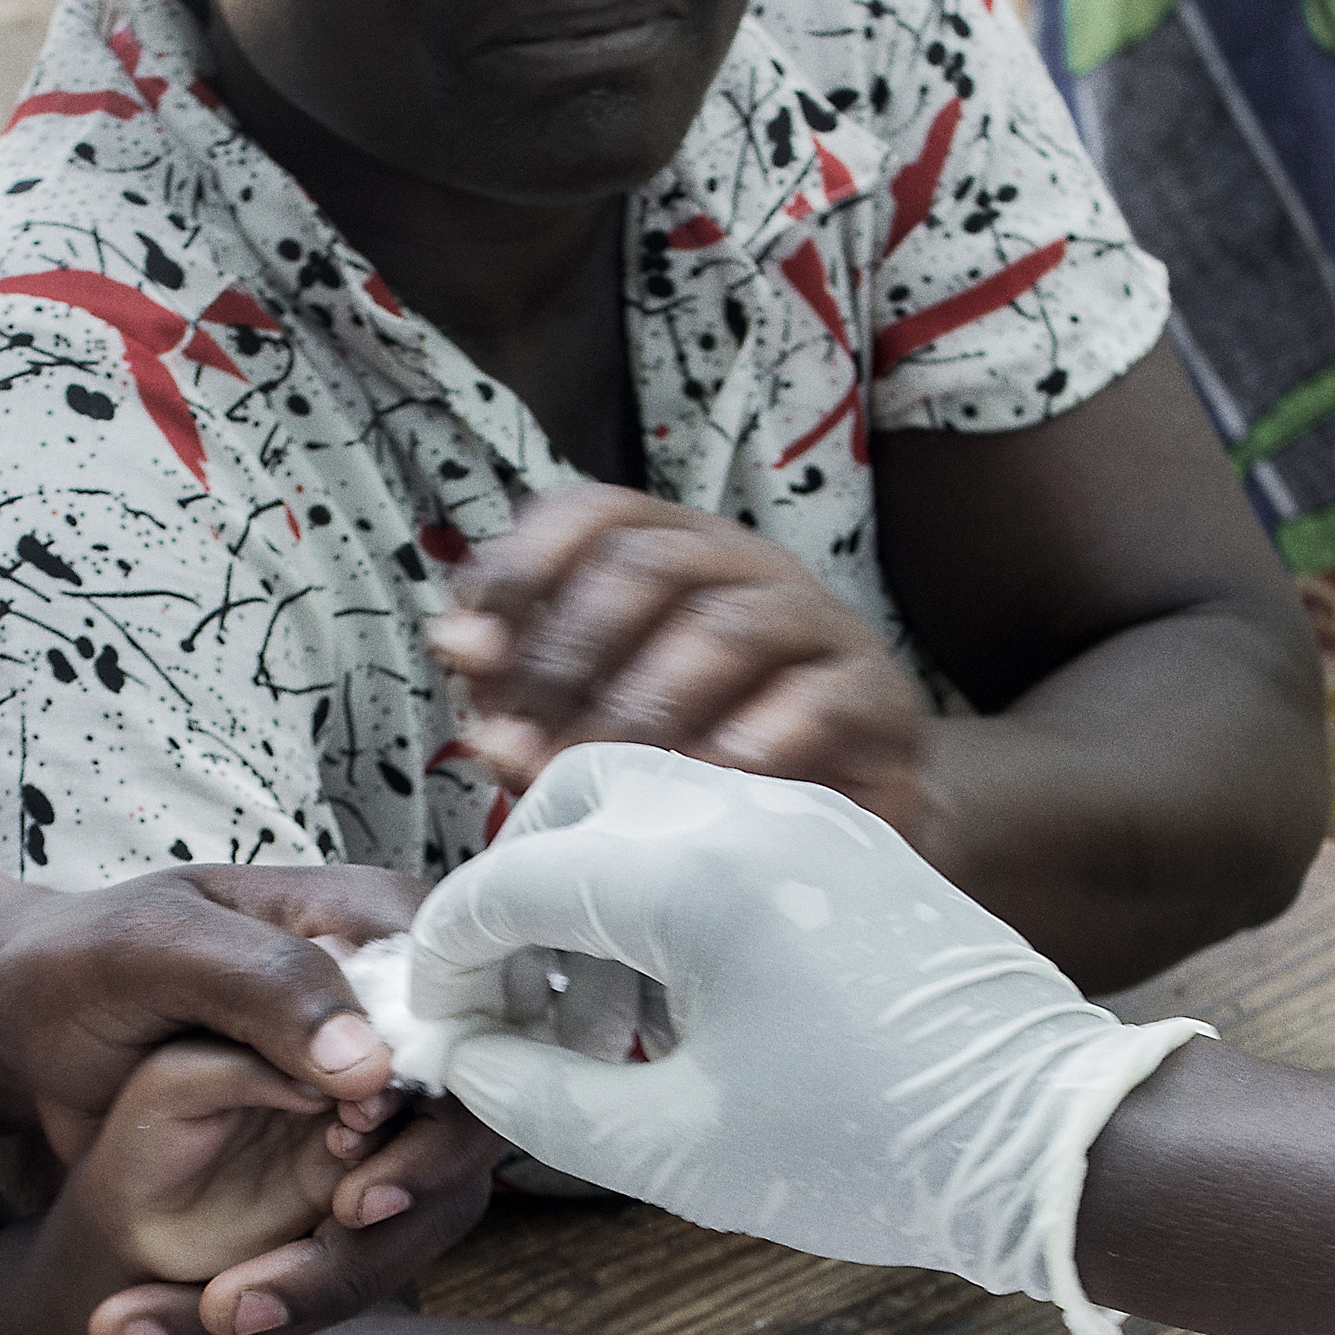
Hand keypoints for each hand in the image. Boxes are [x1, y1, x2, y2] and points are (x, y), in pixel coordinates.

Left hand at [0, 862, 509, 1334]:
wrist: (21, 1033)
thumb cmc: (76, 962)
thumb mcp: (148, 950)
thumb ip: (264, 985)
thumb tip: (372, 1066)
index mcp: (372, 928)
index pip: (473, 1019)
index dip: (440, 1112)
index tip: (356, 1175)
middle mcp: (392, 1020)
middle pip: (460, 1135)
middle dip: (390, 1216)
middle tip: (296, 1256)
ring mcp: (370, 1102)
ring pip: (413, 1212)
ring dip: (327, 1277)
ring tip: (215, 1312)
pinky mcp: (332, 1168)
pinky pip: (351, 1247)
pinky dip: (286, 1293)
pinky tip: (196, 1316)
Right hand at [404, 746, 1210, 1334]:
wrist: (1050, 1138)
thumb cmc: (867, 1152)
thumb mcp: (668, 1149)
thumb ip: (533, 1097)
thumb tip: (464, 1058)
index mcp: (689, 879)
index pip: (505, 885)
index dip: (444, 962)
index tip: (434, 1030)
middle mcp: (743, 815)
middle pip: (567, 800)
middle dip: (515, 896)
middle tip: (513, 1005)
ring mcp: (804, 817)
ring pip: (643, 808)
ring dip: (589, 897)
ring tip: (598, 1032)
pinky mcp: (846, 843)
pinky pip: (715, 834)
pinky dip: (662, 897)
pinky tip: (677, 1009)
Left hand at [429, 487, 943, 852]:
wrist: (850, 820)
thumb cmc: (703, 759)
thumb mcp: (598, 722)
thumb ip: (525, 685)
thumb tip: (456, 642)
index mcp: (676, 555)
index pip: (595, 514)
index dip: (523, 568)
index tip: (469, 651)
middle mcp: (748, 570)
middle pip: (653, 565)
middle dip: (571, 655)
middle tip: (522, 740)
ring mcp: (820, 626)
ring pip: (731, 628)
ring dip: (649, 705)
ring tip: (601, 773)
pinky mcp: (878, 699)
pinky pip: (820, 698)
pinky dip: (757, 741)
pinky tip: (709, 782)